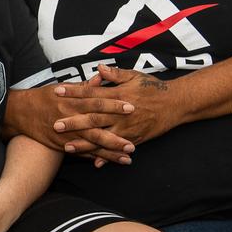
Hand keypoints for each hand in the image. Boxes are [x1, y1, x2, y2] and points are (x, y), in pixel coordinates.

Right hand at [7, 85, 135, 166]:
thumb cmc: (44, 97)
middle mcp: (69, 118)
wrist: (20, 112)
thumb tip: (102, 77)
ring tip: (127, 157)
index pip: (97, 102)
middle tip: (133, 141)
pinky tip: (108, 162)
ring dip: (109, 152)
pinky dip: (93, 158)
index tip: (131, 107)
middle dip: (115, 135)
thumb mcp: (62, 87)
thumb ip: (84, 86)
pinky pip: (80, 153)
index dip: (114, 105)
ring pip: (90, 144)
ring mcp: (65, 134)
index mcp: (72, 100)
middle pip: (96, 126)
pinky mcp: (60, 144)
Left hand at [61, 65, 180, 147]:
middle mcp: (121, 113)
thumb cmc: (153, 87)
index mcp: (119, 95)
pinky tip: (94, 163)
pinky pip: (118, 149)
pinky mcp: (135, 138)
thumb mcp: (134, 76)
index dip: (74, 92)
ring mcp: (128, 128)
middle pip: (93, 118)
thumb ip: (115, 74)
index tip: (57, 91)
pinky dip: (107, 157)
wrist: (176, 104)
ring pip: (103, 137)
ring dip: (85, 143)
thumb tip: (97, 68)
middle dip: (74, 122)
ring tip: (67, 147)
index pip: (91, 93)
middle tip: (55, 125)